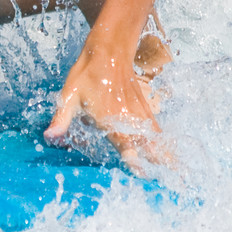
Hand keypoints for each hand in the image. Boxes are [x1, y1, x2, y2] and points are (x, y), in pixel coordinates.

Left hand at [44, 41, 174, 173]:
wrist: (109, 50)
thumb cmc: (87, 73)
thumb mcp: (69, 95)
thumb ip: (61, 118)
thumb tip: (49, 136)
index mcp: (110, 118)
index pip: (125, 143)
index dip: (133, 159)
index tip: (143, 173)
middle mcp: (128, 117)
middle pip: (149, 144)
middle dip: (162, 163)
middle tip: (178, 181)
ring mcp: (138, 112)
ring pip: (157, 137)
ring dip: (168, 155)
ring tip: (183, 175)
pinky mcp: (143, 106)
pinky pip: (157, 128)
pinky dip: (165, 141)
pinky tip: (173, 153)